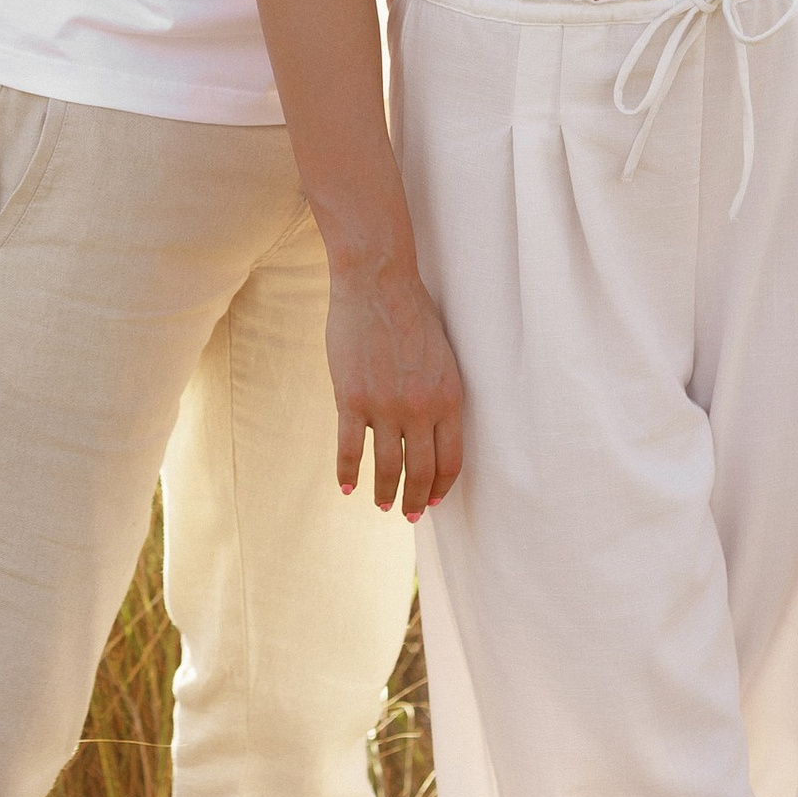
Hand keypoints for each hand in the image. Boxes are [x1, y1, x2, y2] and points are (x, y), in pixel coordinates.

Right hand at [327, 260, 464, 517]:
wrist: (377, 283)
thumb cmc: (410, 314)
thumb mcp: (441, 359)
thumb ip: (438, 396)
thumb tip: (429, 432)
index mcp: (449, 399)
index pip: (451, 460)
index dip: (441, 487)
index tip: (433, 500)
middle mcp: (421, 409)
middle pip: (421, 471)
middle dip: (414, 500)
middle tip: (407, 514)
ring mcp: (386, 406)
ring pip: (386, 467)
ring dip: (384, 493)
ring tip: (379, 504)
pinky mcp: (352, 399)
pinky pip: (349, 450)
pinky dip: (347, 473)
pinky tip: (347, 487)